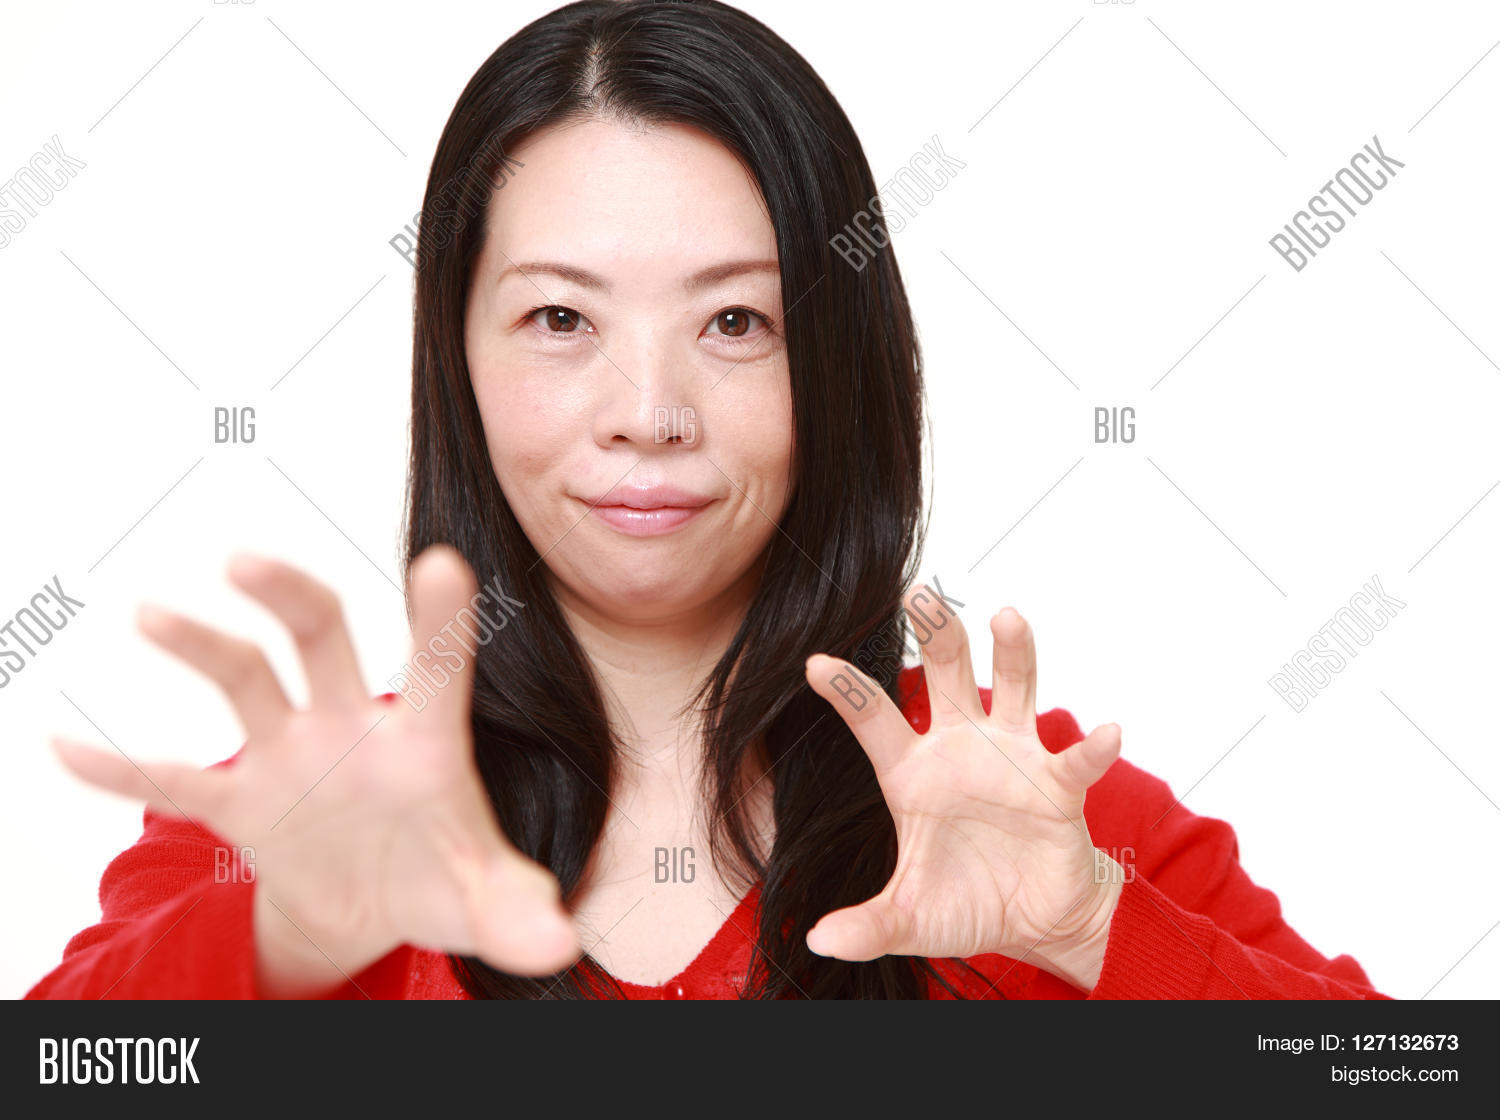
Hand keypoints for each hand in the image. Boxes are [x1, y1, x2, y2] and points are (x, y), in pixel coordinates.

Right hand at [53, 545, 579, 995]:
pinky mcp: (241, 798)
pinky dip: (120, 769)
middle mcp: (353, 727)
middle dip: (288, 593)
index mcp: (427, 741)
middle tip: (245, 561)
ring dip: (201, 646)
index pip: (439, 668)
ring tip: (154, 613)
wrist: (374, 907)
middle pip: (320, 636)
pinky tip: (66, 749)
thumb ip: (519, 913)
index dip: (441, 620)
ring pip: (245, 679)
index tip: (443, 562)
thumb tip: (557, 942)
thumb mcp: (485, 900)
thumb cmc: (442, 880)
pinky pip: (174, 780)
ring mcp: (291, 754)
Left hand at [803, 585, 1123, 990]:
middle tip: (920, 594)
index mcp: (911, 773)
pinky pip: (1076, 761)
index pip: (874, 720)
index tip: (815, 661)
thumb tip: (817, 940)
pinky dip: (1092, 747)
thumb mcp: (908, 919)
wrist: (1034, 920)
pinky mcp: (1057, 785)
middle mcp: (960, 749)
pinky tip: (1106, 732)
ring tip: (1008, 614)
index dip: (847, 691)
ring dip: (1013, 654)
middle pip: (944, 676)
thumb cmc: (966, 902)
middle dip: (935, 634)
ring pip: (1011, 689)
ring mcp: (1011, 758)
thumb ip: (867, 925)